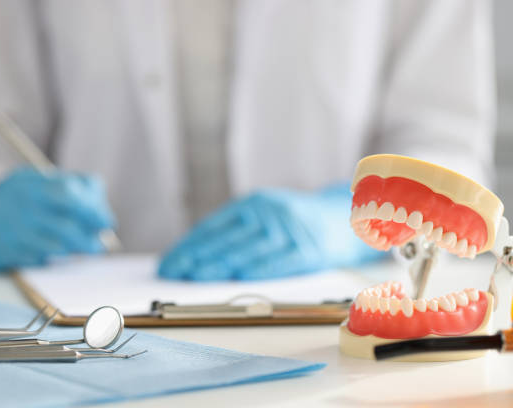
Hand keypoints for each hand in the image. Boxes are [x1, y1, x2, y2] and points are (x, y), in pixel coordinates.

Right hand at [0, 168, 113, 269]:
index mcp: (32, 184)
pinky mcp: (7, 252)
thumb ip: (71, 187)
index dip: (95, 211)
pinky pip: (41, 259)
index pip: (71, 196)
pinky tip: (58, 253)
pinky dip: (55, 258)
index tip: (108, 223)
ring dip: (77, 250)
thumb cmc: (18, 199)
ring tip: (86, 249)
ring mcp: (13, 232)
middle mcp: (21, 208)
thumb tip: (103, 209)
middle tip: (100, 244)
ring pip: (57, 247)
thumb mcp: (38, 182)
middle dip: (90, 237)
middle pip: (67, 227)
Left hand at [158, 185, 384, 280]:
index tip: (168, 263)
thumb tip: (198, 257)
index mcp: (253, 204)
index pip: (212, 227)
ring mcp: (289, 230)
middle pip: (226, 238)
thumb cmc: (296, 221)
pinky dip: (258, 270)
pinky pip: (279, 262)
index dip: (188, 246)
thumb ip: (237, 230)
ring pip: (248, 250)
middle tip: (172, 272)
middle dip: (195, 257)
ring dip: (219, 265)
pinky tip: (239, 277)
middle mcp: (268, 213)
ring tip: (194, 276)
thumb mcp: (266, 214)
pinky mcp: (308, 250)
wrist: (344, 217)